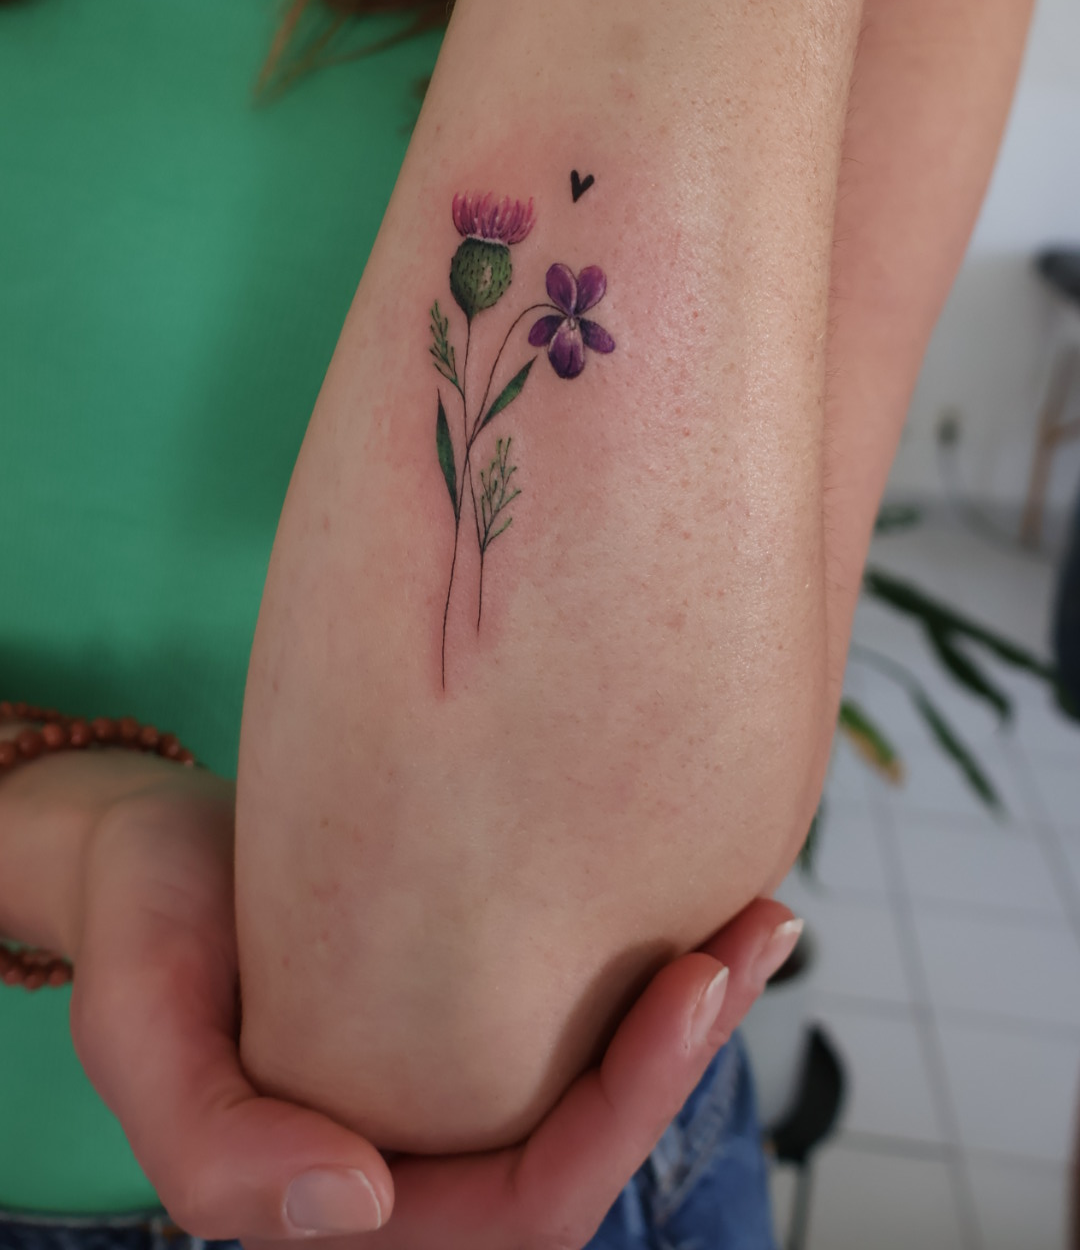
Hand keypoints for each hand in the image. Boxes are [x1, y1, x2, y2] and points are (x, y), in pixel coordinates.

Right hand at [69, 770, 794, 1246]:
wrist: (143, 846)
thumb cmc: (139, 927)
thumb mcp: (138, 1029)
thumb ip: (214, 1146)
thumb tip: (355, 1202)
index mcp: (356, 1199)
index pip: (528, 1209)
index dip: (624, 1114)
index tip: (687, 987)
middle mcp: (420, 1161)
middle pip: (592, 1150)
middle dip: (688, 1056)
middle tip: (759, 931)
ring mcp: (448, 1090)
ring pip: (597, 1086)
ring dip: (689, 1012)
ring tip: (761, 916)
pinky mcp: (465, 1013)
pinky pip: (574, 1020)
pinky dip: (644, 967)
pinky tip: (696, 898)